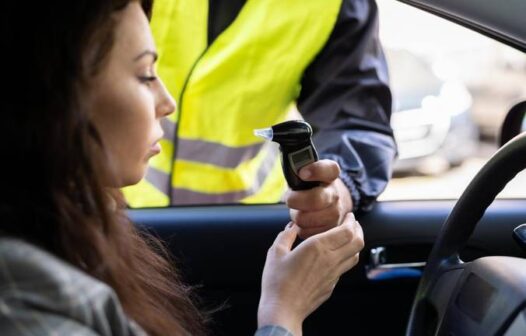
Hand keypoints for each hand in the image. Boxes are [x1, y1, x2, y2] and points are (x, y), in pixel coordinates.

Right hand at [258, 214, 363, 334]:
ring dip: (355, 244)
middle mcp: (330, 260)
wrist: (283, 310)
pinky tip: (336, 256)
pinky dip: (346, 257)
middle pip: (357, 242)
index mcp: (318, 247)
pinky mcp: (331, 285)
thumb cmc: (277, 281)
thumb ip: (286, 235)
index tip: (348, 216)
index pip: (347, 231)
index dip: (351, 221)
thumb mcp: (276, 252)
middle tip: (352, 223)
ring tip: (348, 238)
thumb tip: (292, 226)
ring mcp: (333, 274)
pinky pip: (344, 268)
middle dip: (358, 230)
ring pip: (355, 256)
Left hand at [286, 160, 352, 238]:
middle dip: (296, 200)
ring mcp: (336, 213)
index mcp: (330, 175)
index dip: (316, 170)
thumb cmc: (309, 186)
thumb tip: (289, 167)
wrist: (328, 202)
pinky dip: (300, 228)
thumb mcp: (305, 172)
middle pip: (316, 200)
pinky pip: (307, 232)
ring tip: (298, 210)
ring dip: (297, 216)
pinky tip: (304, 221)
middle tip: (290, 199)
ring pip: (307, 219)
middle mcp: (336, 194)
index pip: (330, 169)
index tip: (302, 172)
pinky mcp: (330, 230)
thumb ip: (297, 167)